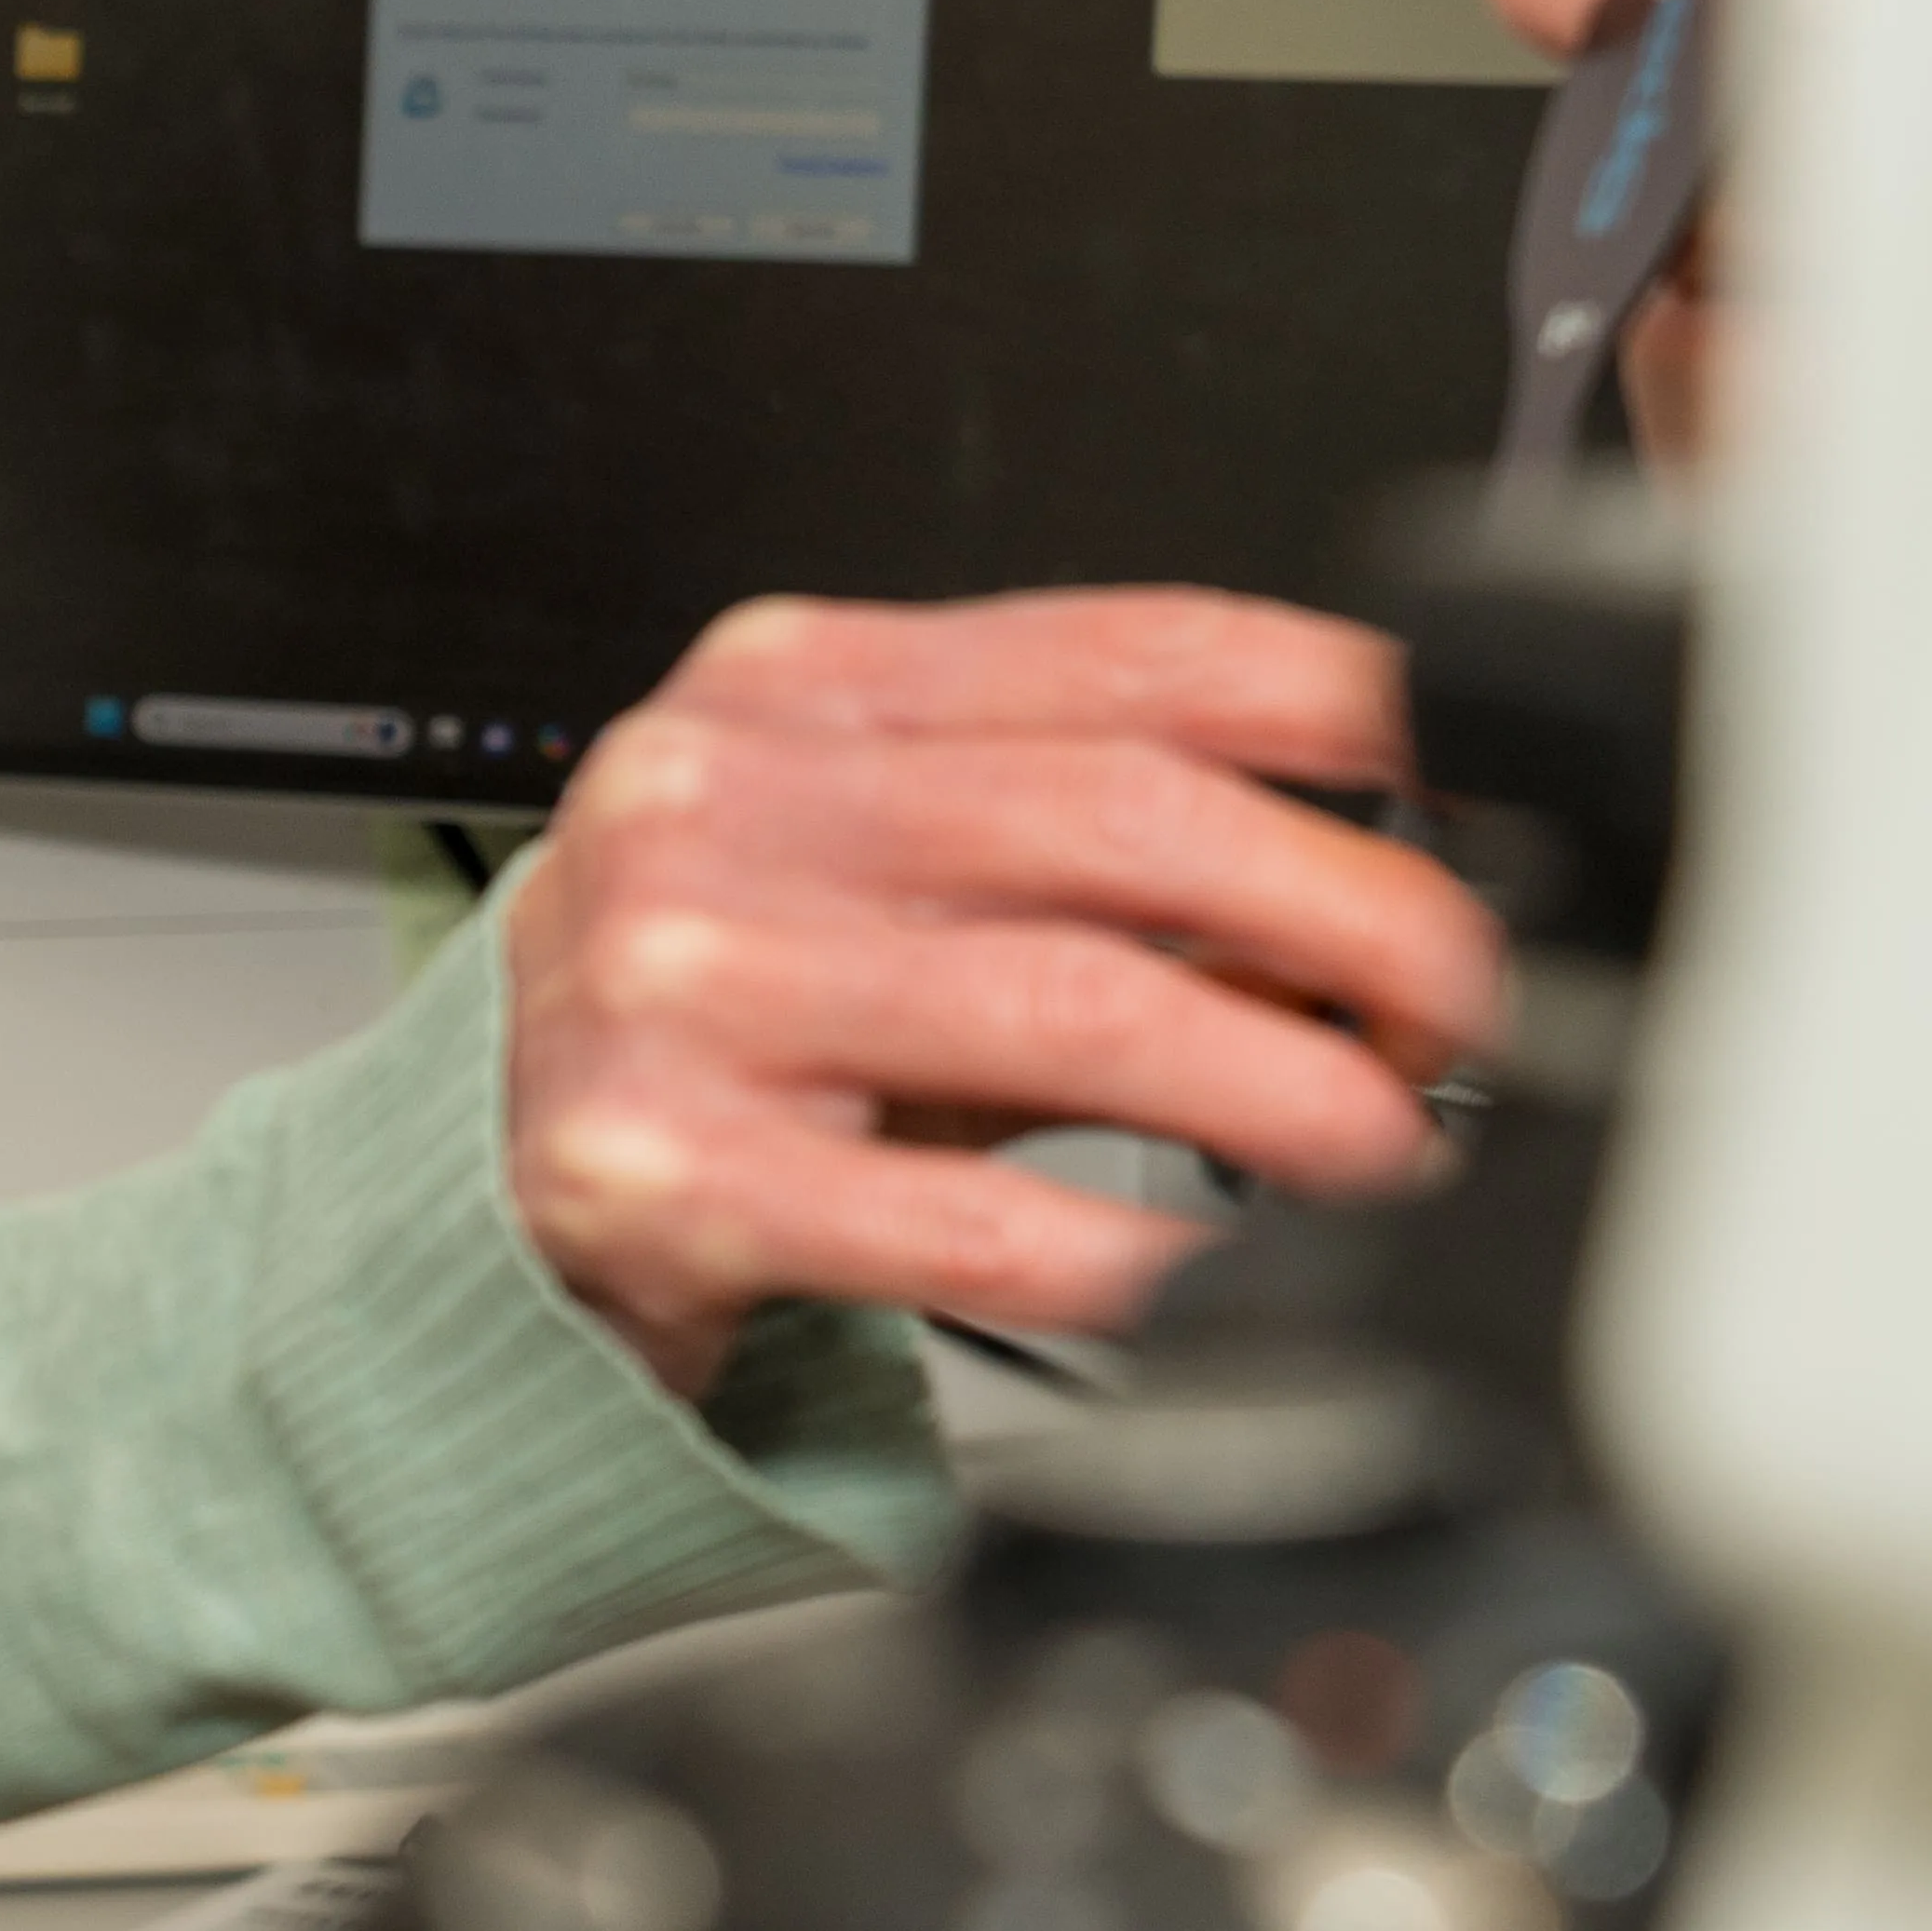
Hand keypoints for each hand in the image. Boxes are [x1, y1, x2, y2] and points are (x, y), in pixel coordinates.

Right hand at [501, 591, 1506, 1394]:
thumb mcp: (876, 887)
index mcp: (786, 694)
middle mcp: (716, 809)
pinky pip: (964, 1220)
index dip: (1350, 716)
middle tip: (1454, 1010)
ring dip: (1285, 1090)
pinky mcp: (661, 1175)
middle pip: (1129, 819)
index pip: (1127, 653)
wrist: (460, 1206)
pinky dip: (1120, 1257)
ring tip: (1374, 1144)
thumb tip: (1378, 891)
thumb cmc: (702, 1036)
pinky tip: (1190, 1277)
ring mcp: (678, 989)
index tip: (1471, 800)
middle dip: (1358, 919)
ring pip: (1078, 1006)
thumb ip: (1088, 857)